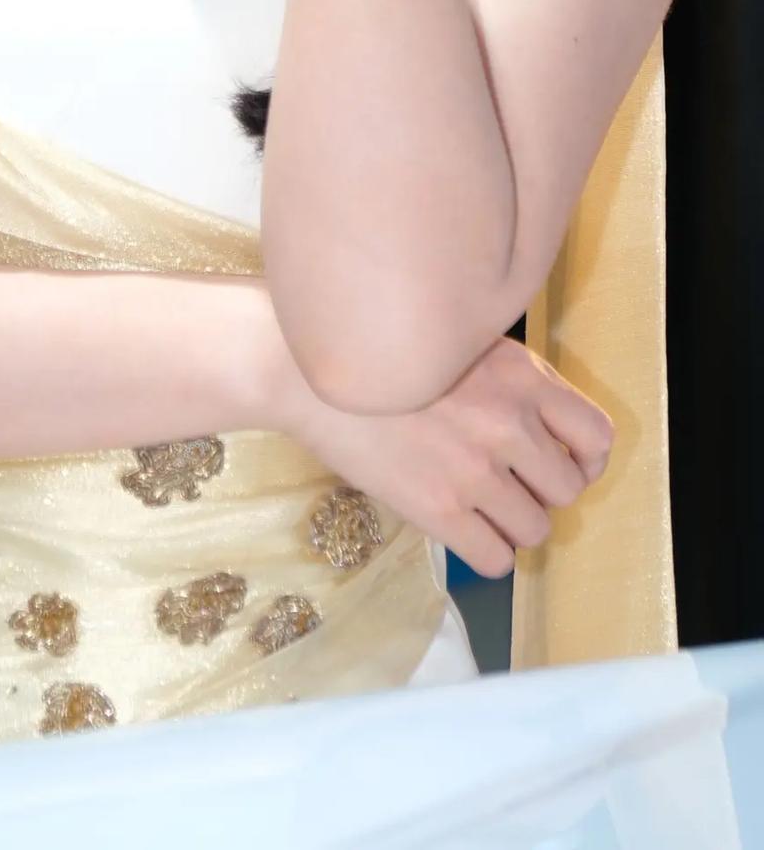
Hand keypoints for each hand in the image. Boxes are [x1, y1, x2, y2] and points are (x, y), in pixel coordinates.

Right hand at [273, 333, 612, 577]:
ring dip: (513, 524)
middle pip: (569, 489)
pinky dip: (487, 552)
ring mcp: (475, 467)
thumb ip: (514, 382)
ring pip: (536, 529)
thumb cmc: (383, 355)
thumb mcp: (462, 344)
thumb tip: (556, 436)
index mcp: (520, 375)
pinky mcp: (439, 508)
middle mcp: (508, 420)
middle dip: (543, 491)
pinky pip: (497, 559)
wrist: (305, 373)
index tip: (560, 463)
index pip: (597, 437)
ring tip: (480, 505)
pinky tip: (462, 528)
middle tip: (508, 483)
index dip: (585, 459)